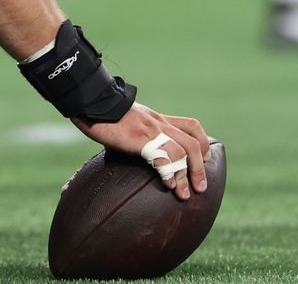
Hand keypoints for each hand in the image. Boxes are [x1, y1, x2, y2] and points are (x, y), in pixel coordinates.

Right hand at [73, 104, 212, 201]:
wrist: (92, 102)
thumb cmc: (103, 115)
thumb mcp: (125, 125)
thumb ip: (130, 139)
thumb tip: (123, 156)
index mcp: (158, 119)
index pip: (192, 126)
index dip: (204, 144)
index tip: (204, 161)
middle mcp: (160, 123)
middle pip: (193, 142)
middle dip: (200, 167)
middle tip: (201, 187)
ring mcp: (152, 130)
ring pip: (184, 150)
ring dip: (188, 174)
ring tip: (186, 194)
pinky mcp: (141, 138)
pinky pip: (162, 156)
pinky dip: (169, 172)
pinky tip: (168, 185)